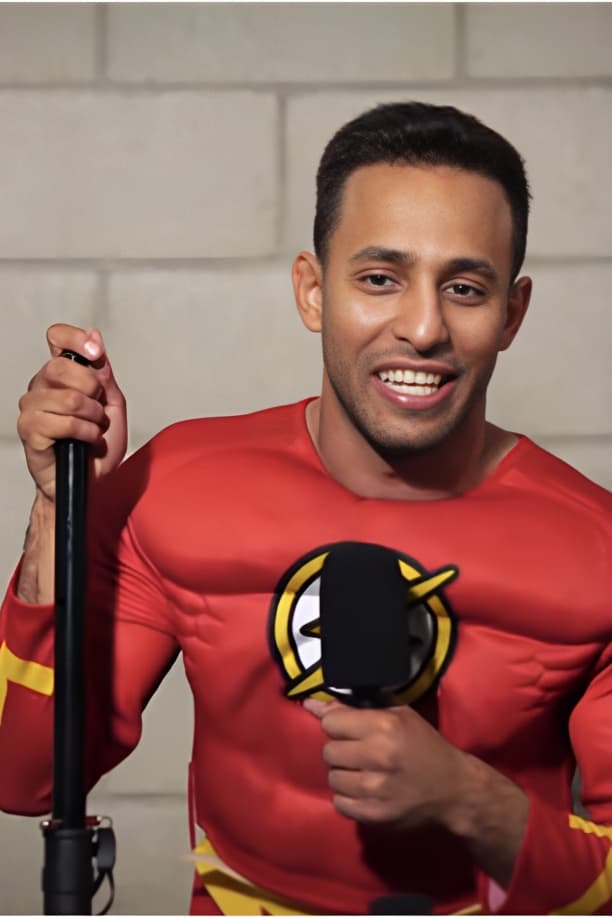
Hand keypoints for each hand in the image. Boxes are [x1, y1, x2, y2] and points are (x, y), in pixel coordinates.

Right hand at [17, 324, 126, 501]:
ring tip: (94, 429)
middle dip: (92, 390)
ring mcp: (32, 408)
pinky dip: (85, 432)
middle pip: (62, 366)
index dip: (75, 338)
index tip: (95, 352)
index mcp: (61, 376)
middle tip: (98, 409)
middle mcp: (42, 387)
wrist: (92, 482)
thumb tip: (94, 338)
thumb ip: (104, 373)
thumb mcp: (112, 404)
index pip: (58, 338)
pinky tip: (86, 440)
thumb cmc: (97, 447)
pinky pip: (63, 422)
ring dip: (92, 417)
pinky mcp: (29, 430)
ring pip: (67, 397)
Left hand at [304, 698, 466, 830]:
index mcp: (383, 726)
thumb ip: (356, 709)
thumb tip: (313, 706)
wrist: (454, 790)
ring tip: (362, 773)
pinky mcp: (374, 815)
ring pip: (332, 778)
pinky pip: (340, 803)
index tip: (348, 730)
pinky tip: (364, 792)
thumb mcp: (399, 716)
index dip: (337, 726)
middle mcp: (376, 756)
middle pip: (328, 751)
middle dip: (340, 750)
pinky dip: (348, 797)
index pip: (330, 723)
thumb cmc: (426, 746)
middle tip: (357, 753)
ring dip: (344, 774)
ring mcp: (374, 789)